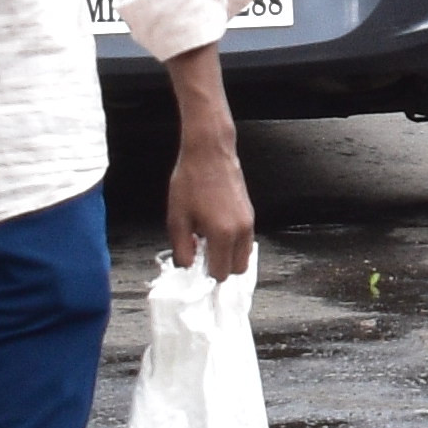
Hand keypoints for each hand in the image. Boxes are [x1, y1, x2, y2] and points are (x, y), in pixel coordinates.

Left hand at [166, 120, 256, 279]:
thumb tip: (187, 266)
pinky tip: (214, 230)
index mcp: (223, 234)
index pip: (220, 273)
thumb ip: (182, 250)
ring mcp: (249, 221)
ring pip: (244, 255)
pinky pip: (246, 240)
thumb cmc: (191, 182)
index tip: (194, 267)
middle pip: (238, 269)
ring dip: (228, 256)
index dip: (205, 274)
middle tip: (201, 257)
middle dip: (220, 268)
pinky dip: (233, 243)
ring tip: (207, 242)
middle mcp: (242, 230)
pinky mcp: (250, 212)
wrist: (209, 153)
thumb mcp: (176, 220)